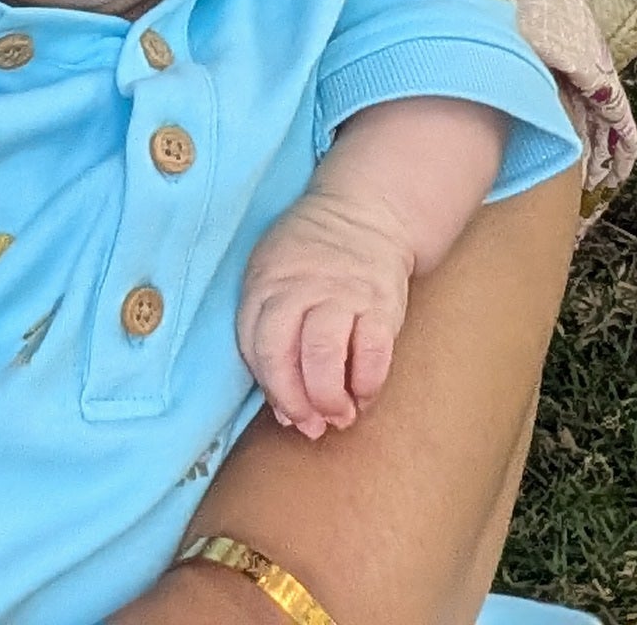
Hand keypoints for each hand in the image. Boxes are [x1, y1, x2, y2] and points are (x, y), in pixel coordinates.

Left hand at [237, 183, 417, 438]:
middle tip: (311, 426)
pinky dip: (367, 384)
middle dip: (295, 401)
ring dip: (329, 398)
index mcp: (266, 282)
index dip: (271, 388)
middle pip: (283, 352)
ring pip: (324, 353)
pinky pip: (373, 350)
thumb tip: (286, 412)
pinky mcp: (381, 300)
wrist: (367, 211)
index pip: (255, 345)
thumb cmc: (311, 260)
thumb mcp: (275, 278)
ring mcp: (341, 292)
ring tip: (338, 417)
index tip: (286, 413)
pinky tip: (364, 397)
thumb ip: (271, 336)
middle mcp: (300, 286)